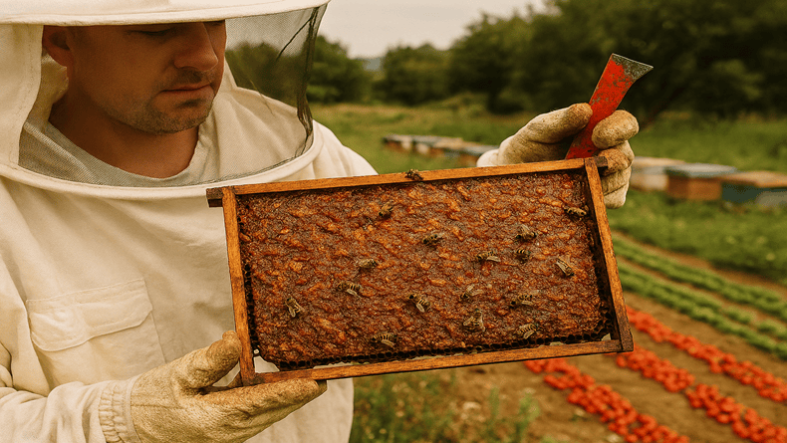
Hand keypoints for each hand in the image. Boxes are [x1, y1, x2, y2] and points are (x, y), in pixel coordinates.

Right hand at [103, 331, 325, 442]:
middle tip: (325, 370)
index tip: (317, 380)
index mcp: (217, 420)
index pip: (264, 402)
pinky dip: (269, 394)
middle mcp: (230, 431)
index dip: (293, 390)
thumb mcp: (178, 373)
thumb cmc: (151, 398)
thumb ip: (211, 359)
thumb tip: (237, 339)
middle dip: (299, 391)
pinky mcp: (227, 428)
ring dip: (288, 392)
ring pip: (268, 411)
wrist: (129, 425)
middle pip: (274, 409)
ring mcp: (230, 433)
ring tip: (310, 372)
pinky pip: (255, 410)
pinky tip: (278, 376)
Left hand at [486, 103, 638, 207]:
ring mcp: (610, 176)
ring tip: (577, 180)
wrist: (518, 172)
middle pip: (626, 155)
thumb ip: (562, 119)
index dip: (618, 128)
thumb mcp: (541, 129)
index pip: (625, 123)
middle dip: (614, 159)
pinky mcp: (604, 197)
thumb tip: (585, 109)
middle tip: (597, 163)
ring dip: (602, 181)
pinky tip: (580, 195)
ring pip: (620, 180)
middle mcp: (611, 150)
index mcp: (601, 127)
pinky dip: (598, 198)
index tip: (598, 135)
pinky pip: (612, 200)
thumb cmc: (533, 143)